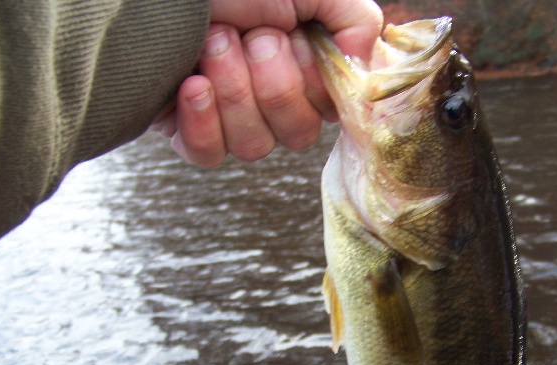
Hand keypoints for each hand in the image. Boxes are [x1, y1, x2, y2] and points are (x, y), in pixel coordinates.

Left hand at [151, 0, 382, 166]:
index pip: (332, 109)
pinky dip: (202, 121)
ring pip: (254, 146)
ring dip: (235, 90)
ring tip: (213, 42)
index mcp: (305, 66)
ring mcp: (230, 117)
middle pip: (297, 135)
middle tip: (252, 37)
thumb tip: (367, 65)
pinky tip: (192, 83)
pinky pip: (207, 156)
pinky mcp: (189, 130)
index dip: (315, 83)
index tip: (296, 40)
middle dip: (274, 84)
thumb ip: (354, 17)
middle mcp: (271, 97)